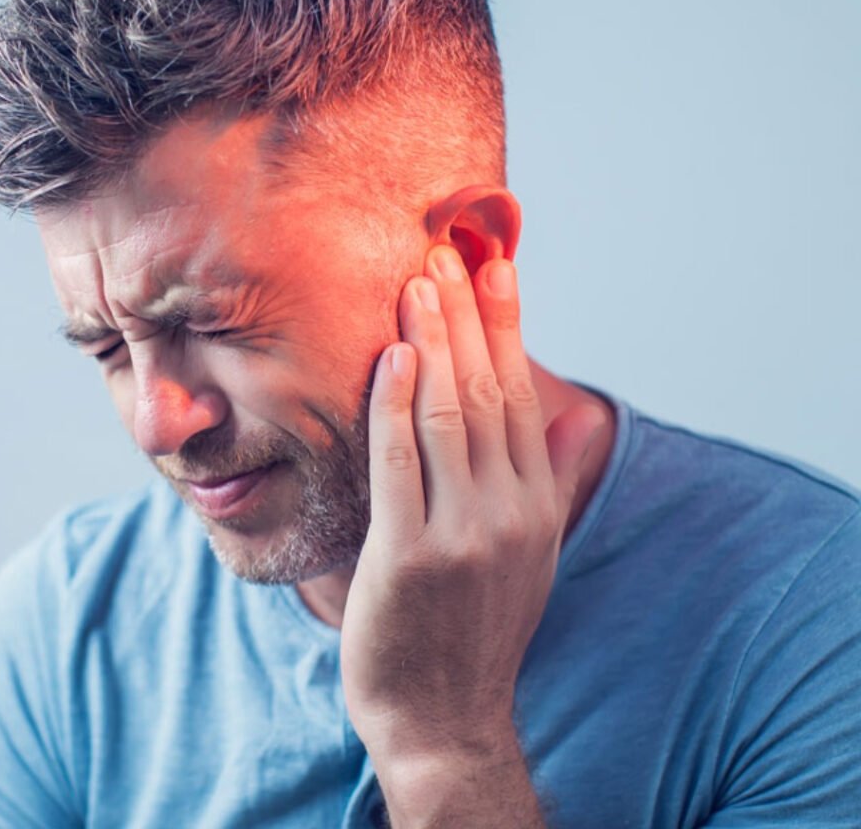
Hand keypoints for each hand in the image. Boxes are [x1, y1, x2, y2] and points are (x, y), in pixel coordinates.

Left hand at [341, 245, 603, 820]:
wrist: (444, 717)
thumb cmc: (474, 624)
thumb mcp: (528, 553)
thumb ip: (546, 480)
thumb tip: (570, 420)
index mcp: (535, 503)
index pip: (521, 393)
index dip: (506, 323)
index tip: (494, 263)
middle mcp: (509, 511)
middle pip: (487, 388)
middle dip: (467, 312)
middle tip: (447, 246)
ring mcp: (462, 533)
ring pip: (449, 412)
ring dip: (434, 339)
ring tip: (417, 278)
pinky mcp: (410, 555)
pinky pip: (401, 462)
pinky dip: (396, 403)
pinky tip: (393, 355)